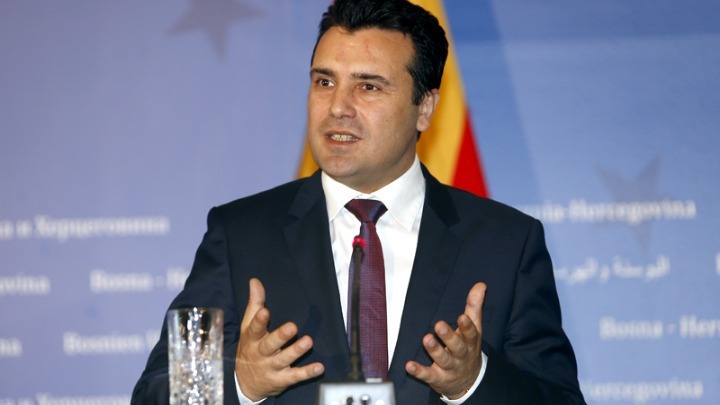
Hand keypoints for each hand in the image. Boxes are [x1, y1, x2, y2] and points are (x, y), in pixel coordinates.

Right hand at [234, 278, 324, 400]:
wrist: (244, 383)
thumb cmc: (250, 348)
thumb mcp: (248, 327)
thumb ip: (255, 304)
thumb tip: (255, 281)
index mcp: (252, 339)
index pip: (254, 329)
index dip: (259, 321)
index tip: (265, 312)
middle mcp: (261, 354)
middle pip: (270, 345)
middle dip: (281, 336)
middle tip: (292, 327)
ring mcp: (271, 368)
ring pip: (284, 359)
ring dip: (297, 351)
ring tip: (308, 341)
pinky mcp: (282, 380)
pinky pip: (295, 377)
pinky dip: (307, 372)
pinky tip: (319, 367)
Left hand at [405, 282, 485, 399]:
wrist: (469, 382)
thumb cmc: (468, 348)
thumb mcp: (474, 328)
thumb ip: (474, 306)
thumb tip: (480, 285)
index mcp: (470, 342)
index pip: (471, 334)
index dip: (467, 326)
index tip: (462, 317)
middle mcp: (461, 356)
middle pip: (457, 347)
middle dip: (449, 336)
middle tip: (439, 325)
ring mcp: (450, 368)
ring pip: (443, 360)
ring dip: (434, 350)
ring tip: (426, 339)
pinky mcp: (438, 378)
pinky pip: (428, 375)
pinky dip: (419, 371)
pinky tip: (409, 365)